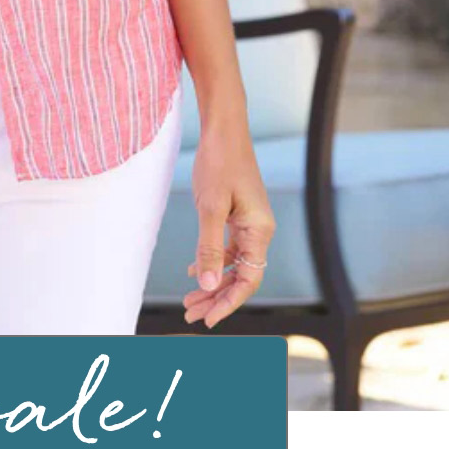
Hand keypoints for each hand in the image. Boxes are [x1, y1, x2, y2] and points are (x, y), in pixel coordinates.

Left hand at [184, 120, 274, 328]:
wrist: (223, 128)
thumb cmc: (219, 162)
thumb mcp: (210, 207)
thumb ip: (210, 248)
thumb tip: (209, 286)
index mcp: (259, 231)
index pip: (248, 280)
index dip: (228, 302)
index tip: (207, 320)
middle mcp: (259, 230)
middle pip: (241, 276)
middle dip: (216, 298)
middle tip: (190, 315)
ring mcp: (250, 222)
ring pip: (233, 264)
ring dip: (212, 282)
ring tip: (189, 301)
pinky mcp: (239, 214)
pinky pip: (228, 247)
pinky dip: (213, 261)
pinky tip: (194, 272)